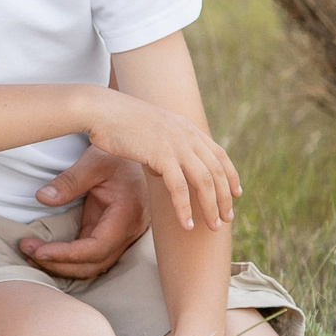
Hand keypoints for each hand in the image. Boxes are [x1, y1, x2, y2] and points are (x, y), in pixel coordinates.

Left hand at [19, 147, 149, 280]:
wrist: (140, 152)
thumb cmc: (119, 154)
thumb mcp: (94, 161)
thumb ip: (69, 181)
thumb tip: (43, 198)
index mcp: (127, 215)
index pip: (97, 248)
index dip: (67, 255)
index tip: (39, 251)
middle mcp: (129, 231)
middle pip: (94, 263)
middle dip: (59, 264)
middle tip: (27, 251)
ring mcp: (122, 236)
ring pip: (94, 265)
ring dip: (63, 266)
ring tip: (32, 256)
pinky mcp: (112, 234)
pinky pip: (91, 256)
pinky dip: (70, 260)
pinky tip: (47, 254)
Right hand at [81, 90, 239, 231]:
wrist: (100, 109)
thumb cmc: (117, 121)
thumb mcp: (150, 129)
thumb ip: (163, 146)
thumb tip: (163, 169)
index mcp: (186, 127)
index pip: (219, 154)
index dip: (231, 175)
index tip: (236, 193)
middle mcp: (187, 135)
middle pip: (217, 172)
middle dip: (225, 198)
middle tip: (227, 218)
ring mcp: (176, 145)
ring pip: (204, 182)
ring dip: (211, 207)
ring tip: (213, 227)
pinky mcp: (161, 155)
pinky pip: (179, 188)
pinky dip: (184, 208)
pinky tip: (186, 224)